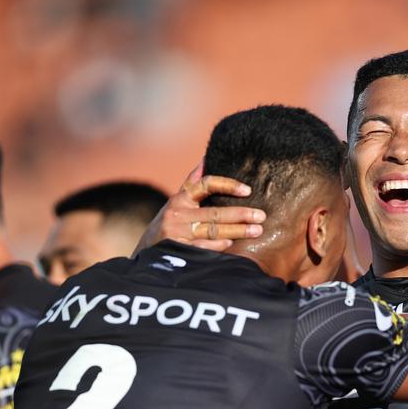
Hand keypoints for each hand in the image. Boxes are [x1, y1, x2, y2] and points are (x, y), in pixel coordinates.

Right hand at [132, 162, 266, 254]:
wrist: (146, 250)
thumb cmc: (170, 223)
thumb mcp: (177, 201)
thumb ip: (192, 183)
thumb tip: (206, 158)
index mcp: (181, 198)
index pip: (206, 184)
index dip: (227, 185)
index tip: (247, 190)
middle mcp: (178, 213)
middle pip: (215, 212)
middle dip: (241, 214)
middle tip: (261, 216)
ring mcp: (177, 232)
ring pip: (212, 230)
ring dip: (236, 231)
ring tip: (256, 230)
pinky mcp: (177, 249)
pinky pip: (202, 247)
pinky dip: (218, 246)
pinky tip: (232, 244)